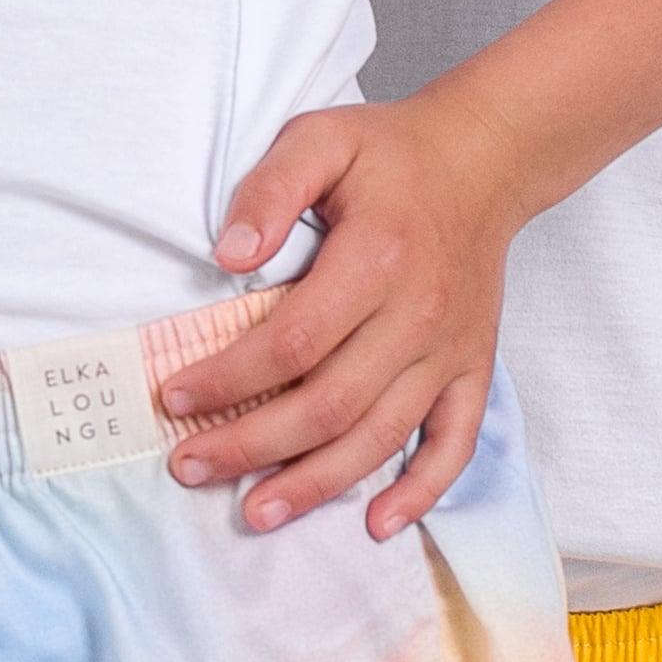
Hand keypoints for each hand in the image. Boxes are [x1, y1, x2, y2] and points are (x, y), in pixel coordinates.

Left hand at [166, 81, 529, 539]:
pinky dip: (421, 490)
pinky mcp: (472, 369)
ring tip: (257, 512)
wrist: (486, 158)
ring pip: (380, 436)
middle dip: (251, 446)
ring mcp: (449, 351)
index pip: (290, 343)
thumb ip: (269, 191)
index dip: (227, 379)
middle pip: (328, 405)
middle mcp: (417, 317)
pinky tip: (378, 522)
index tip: (174, 397)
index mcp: (375, 261)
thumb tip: (227, 256)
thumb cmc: (392, 154)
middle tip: (189, 466)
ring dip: (317, 483)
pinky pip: (455, 443)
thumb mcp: (320, 139)